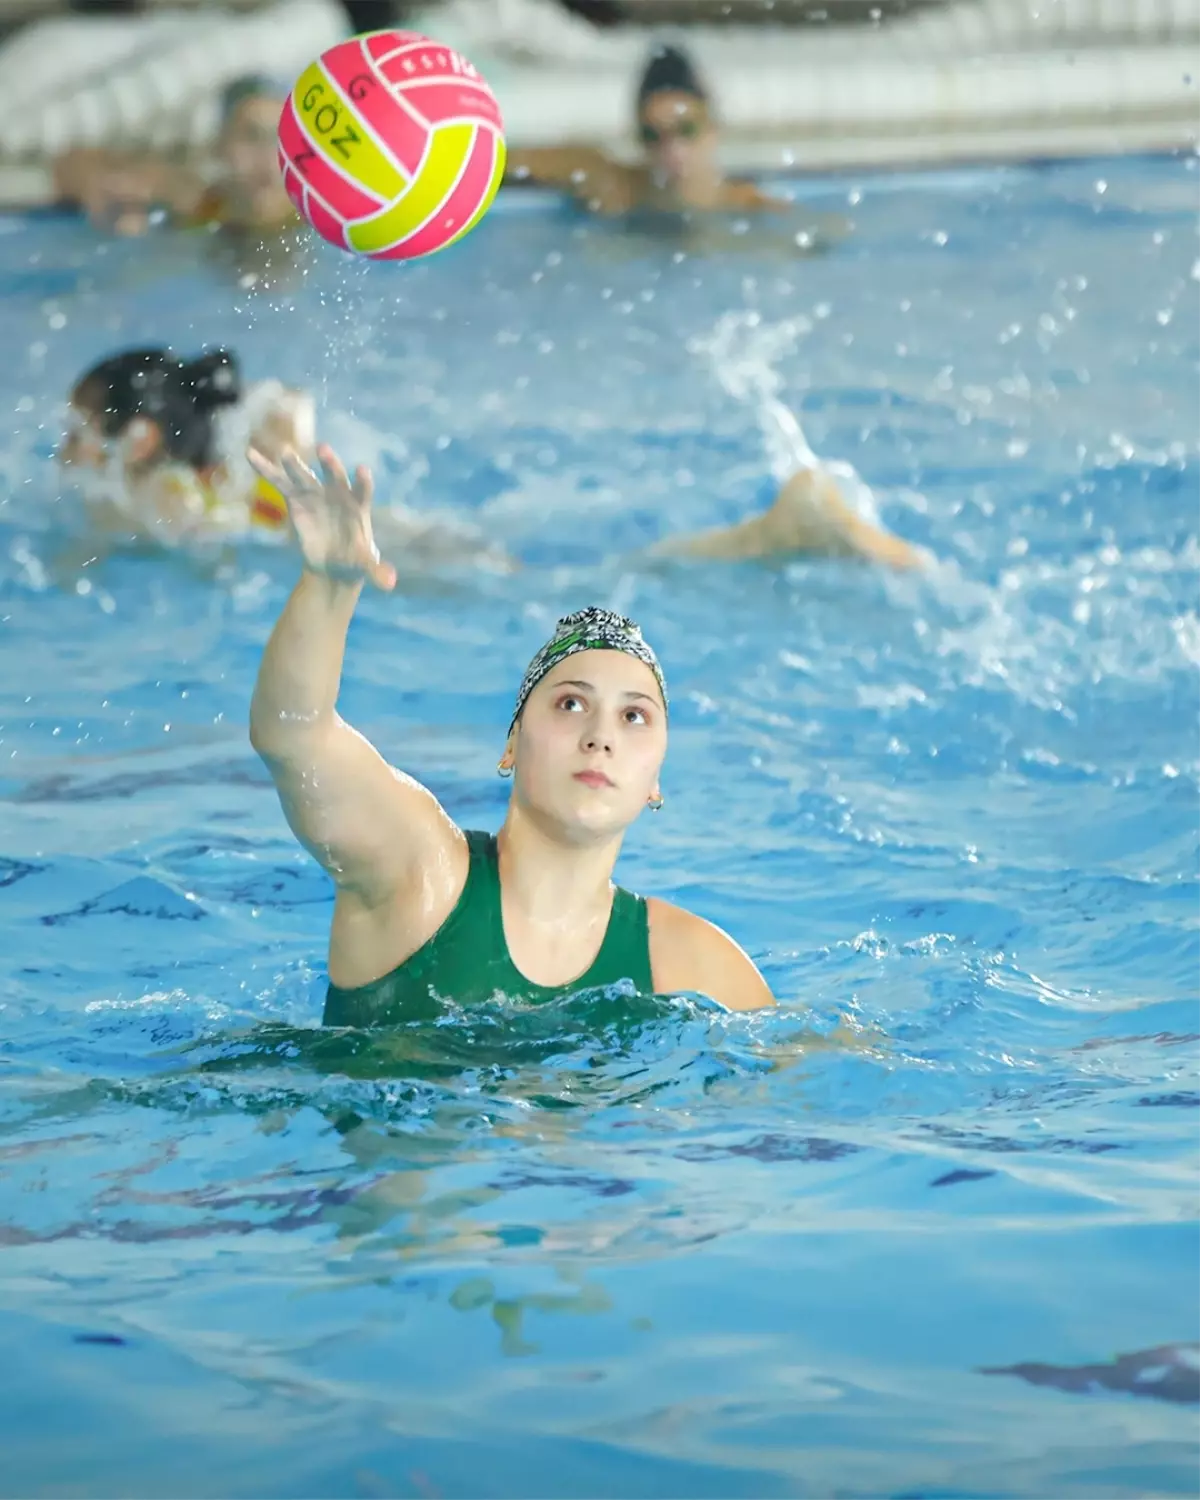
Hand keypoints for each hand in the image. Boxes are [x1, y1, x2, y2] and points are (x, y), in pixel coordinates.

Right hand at [247, 443, 395, 589]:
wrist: (334, 563)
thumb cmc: (354, 560)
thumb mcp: (366, 567)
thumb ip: (377, 571)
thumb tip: (390, 583)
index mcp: (359, 507)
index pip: (363, 490)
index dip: (363, 481)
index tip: (362, 470)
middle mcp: (337, 495)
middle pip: (335, 477)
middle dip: (330, 464)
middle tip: (324, 449)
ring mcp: (316, 494)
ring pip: (305, 476)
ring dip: (295, 464)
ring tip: (285, 452)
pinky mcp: (296, 499)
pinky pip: (280, 482)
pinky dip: (266, 469)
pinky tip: (251, 454)